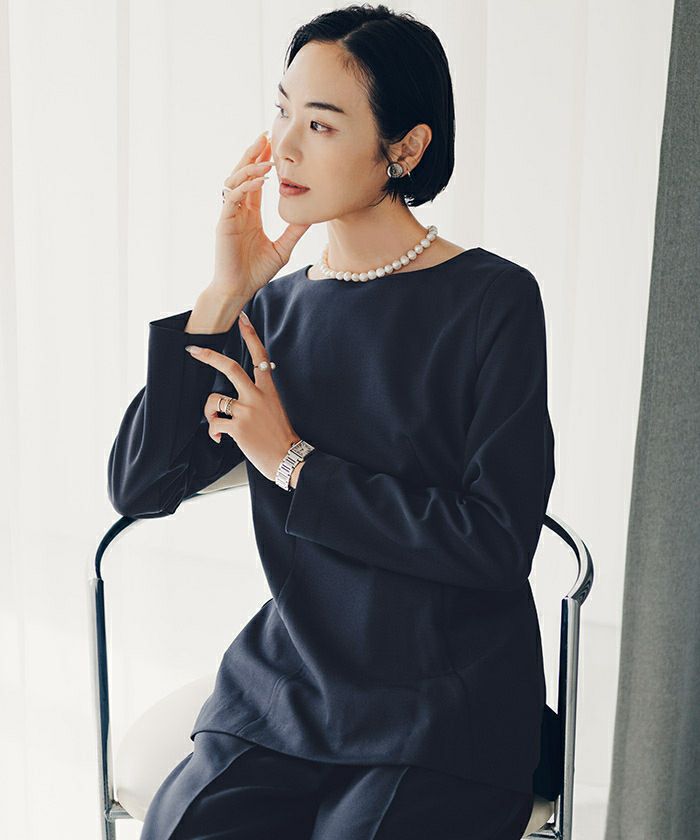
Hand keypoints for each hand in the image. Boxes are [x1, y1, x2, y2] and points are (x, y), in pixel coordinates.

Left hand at [185, 310, 299, 482]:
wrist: (289, 459)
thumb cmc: (280, 436)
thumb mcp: (275, 409)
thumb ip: (258, 397)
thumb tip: (233, 399)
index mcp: (268, 390)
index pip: (260, 356)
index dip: (251, 335)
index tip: (242, 319)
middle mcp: (257, 396)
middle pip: (230, 368)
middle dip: (209, 357)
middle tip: (193, 350)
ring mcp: (247, 411)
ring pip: (214, 400)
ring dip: (209, 413)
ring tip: (217, 426)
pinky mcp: (238, 428)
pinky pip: (215, 423)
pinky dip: (214, 432)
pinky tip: (222, 439)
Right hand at [212, 132, 311, 300]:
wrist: (239, 289)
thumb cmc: (256, 271)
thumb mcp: (283, 247)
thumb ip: (294, 230)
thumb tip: (311, 215)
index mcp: (250, 213)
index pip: (255, 181)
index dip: (263, 162)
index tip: (274, 147)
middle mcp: (238, 210)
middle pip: (242, 173)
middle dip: (253, 154)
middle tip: (265, 135)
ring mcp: (230, 215)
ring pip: (235, 180)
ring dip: (249, 167)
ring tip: (265, 157)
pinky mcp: (224, 223)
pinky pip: (233, 198)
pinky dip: (245, 186)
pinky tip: (259, 180)